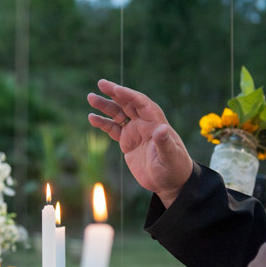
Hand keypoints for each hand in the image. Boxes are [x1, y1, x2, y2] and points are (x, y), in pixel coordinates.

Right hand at [87, 79, 192, 207]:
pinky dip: (102, 123)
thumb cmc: (174, 169)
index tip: (116, 89)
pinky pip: (113, 128)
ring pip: (118, 113)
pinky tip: (92, 118)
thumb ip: (164, 143)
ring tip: (91, 98)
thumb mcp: (170, 157)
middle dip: (115, 93)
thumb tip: (161, 128)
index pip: (142, 103)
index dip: (129, 95)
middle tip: (101, 83)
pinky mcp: (127, 142)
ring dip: (105, 105)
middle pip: (128, 103)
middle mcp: (144, 123)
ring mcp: (135, 131)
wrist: (169, 183)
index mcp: (155, 122)